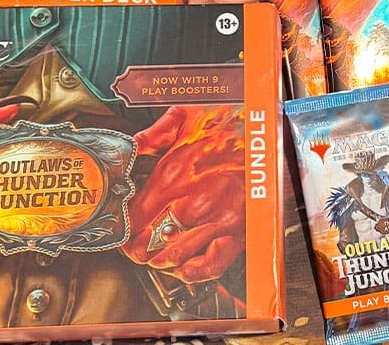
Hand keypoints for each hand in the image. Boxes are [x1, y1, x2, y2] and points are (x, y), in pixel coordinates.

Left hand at [122, 106, 245, 282]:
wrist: (267, 131)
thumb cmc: (231, 122)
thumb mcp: (184, 116)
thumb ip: (151, 135)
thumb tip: (130, 148)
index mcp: (173, 174)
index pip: (134, 218)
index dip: (122, 231)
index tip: (120, 232)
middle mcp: (193, 201)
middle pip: (149, 241)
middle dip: (137, 248)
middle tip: (133, 248)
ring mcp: (216, 219)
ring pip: (175, 255)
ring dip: (158, 261)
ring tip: (153, 258)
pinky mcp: (237, 231)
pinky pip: (211, 264)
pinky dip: (192, 272)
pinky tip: (182, 268)